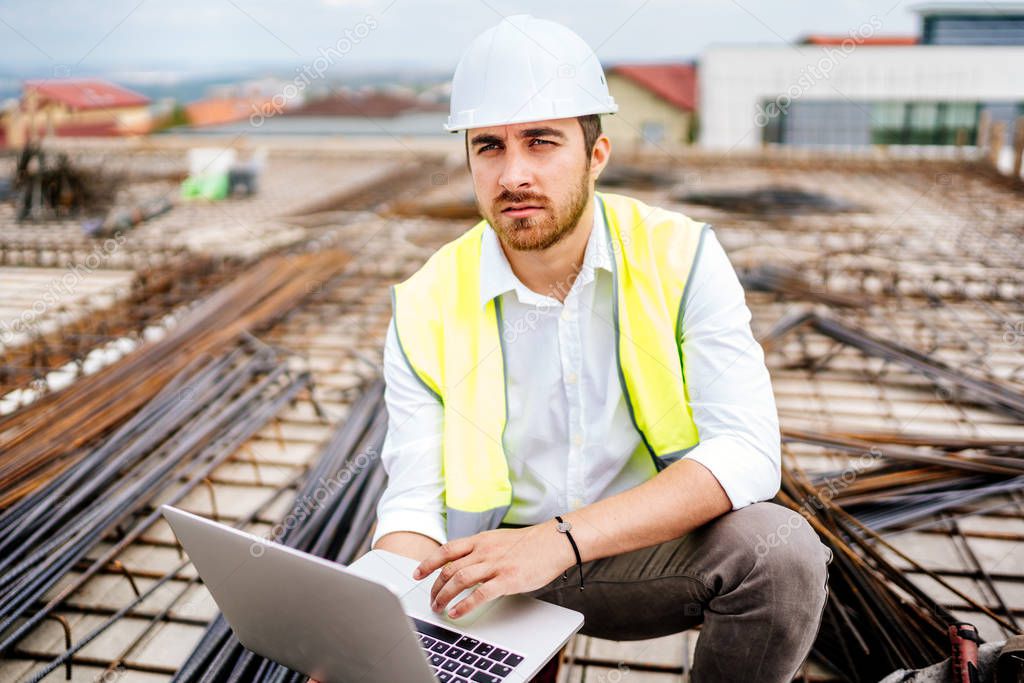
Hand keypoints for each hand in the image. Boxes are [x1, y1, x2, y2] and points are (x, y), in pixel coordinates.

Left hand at [412, 520, 575, 618]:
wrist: (554, 541)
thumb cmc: (530, 544)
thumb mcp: (499, 540)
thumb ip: (481, 550)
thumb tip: (465, 564)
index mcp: (480, 540)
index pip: (446, 550)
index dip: (428, 562)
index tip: (417, 574)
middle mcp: (484, 550)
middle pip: (449, 568)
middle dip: (435, 586)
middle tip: (431, 599)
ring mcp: (495, 564)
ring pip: (460, 580)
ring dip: (445, 596)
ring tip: (439, 608)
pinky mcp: (508, 579)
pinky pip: (480, 594)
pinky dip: (465, 604)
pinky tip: (457, 612)